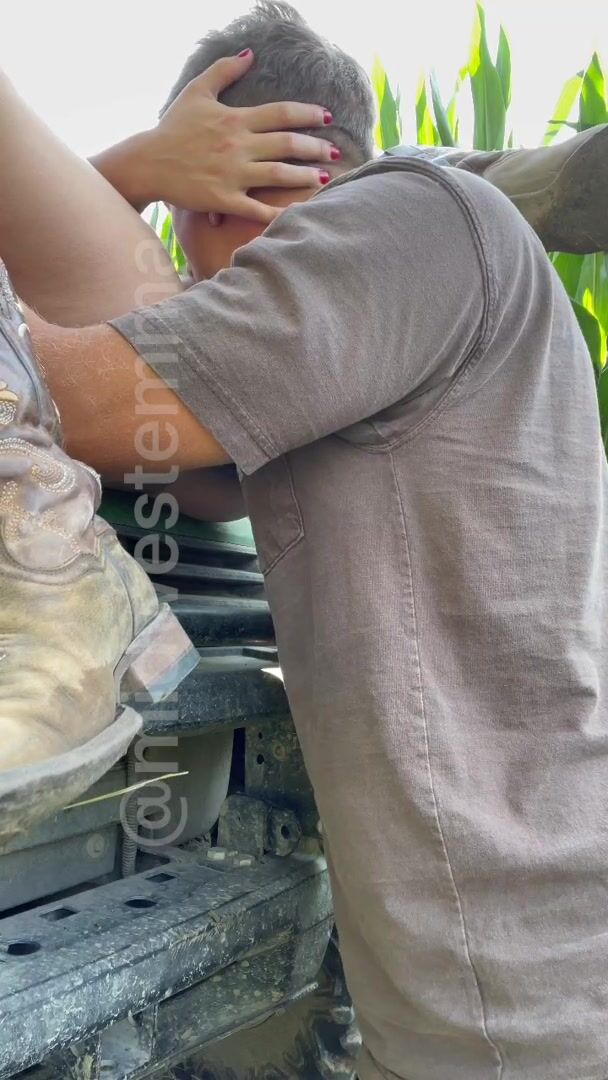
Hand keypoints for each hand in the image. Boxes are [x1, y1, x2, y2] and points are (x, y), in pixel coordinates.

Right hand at [93, 50, 337, 223]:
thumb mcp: (197, 91)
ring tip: (325, 178)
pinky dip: (277, 214)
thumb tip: (249, 53)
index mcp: (236, 120)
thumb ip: (224, 70)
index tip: (326, 117)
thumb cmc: (173, 128)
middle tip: (335, 151)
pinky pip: (257, 209)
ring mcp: (232, 174)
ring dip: (306, 177)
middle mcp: (238, 146)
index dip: (308, 114)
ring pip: (279, 175)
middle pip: (287, 144)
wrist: (148, 162)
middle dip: (316, 147)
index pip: (281, 113)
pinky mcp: (224, 200)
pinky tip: (296, 215)